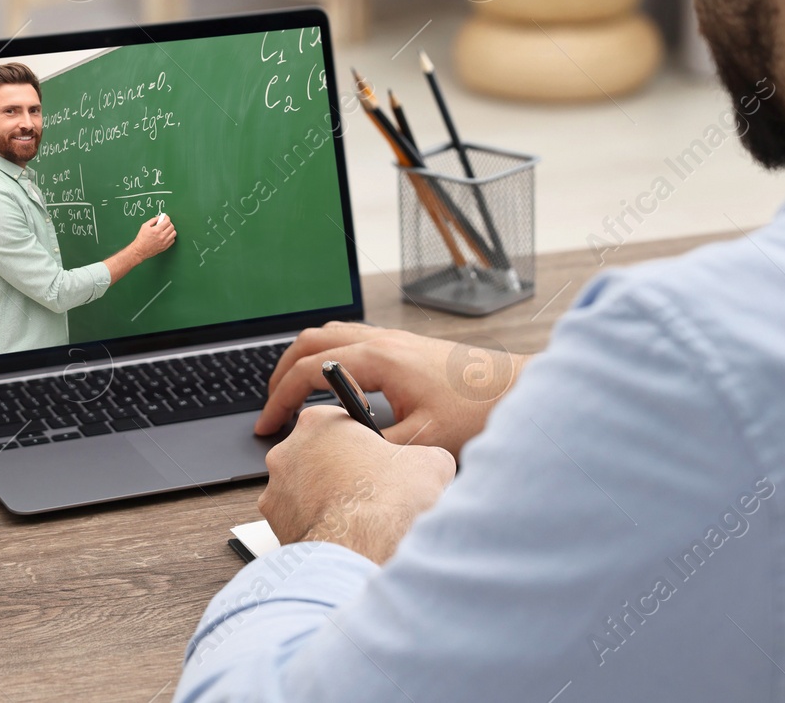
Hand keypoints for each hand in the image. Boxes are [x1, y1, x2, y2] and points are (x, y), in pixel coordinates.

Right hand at [131, 214, 175, 257]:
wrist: (140, 250)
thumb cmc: (141, 238)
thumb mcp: (145, 226)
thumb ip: (153, 220)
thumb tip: (160, 217)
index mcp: (157, 230)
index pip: (167, 222)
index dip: (166, 218)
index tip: (165, 217)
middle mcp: (162, 236)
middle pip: (172, 227)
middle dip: (168, 223)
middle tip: (165, 224)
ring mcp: (164, 242)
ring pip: (174, 233)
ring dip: (171, 230)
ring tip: (166, 230)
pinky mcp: (165, 247)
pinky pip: (173, 240)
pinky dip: (170, 236)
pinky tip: (166, 236)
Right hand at [254, 322, 521, 457]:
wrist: (517, 389)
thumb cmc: (477, 411)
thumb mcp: (421, 441)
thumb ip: (374, 445)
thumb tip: (341, 450)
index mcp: (379, 358)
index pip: (309, 370)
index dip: (280, 399)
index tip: (268, 424)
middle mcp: (382, 340)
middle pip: (311, 340)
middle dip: (282, 372)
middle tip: (271, 405)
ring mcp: (394, 338)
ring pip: (331, 333)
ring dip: (305, 358)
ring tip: (293, 390)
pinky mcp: (406, 345)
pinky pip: (352, 338)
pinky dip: (329, 355)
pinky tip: (335, 383)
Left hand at [259, 406, 454, 562]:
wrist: (361, 548)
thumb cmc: (387, 501)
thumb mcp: (429, 462)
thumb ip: (427, 454)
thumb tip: (433, 463)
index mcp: (319, 422)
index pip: (339, 422)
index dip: (360, 441)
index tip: (373, 456)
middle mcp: (288, 449)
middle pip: (317, 453)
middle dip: (339, 469)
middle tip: (367, 487)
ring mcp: (276, 487)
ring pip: (303, 487)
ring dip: (323, 497)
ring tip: (354, 515)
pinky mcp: (273, 521)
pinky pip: (295, 517)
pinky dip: (314, 523)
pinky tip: (339, 533)